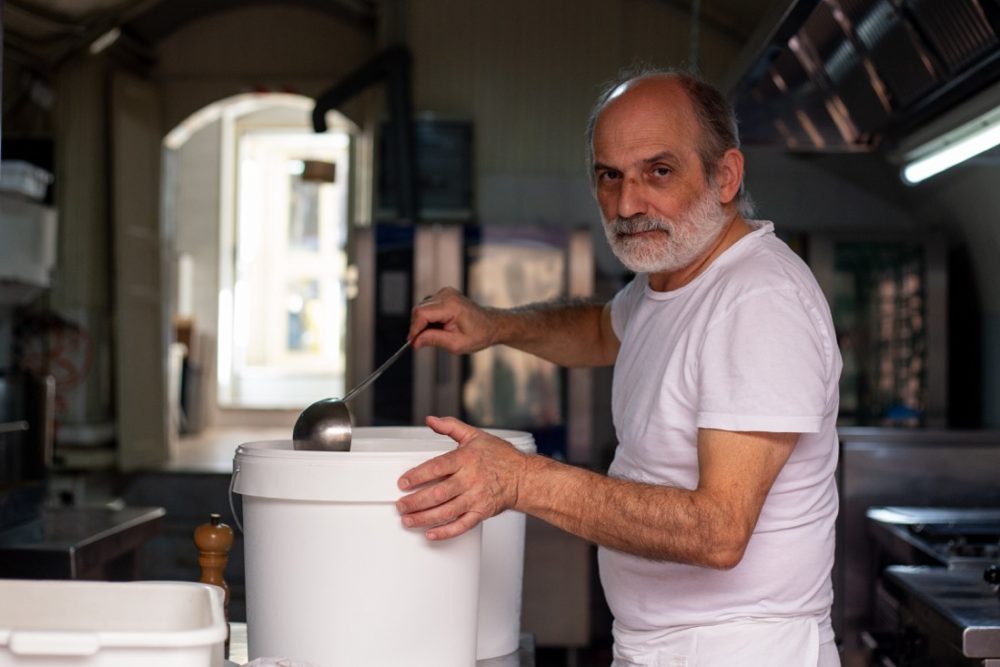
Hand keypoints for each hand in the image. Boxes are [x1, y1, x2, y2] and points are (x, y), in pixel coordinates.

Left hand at [396, 416, 528, 539]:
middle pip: (438, 493)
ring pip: (446, 511)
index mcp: (466, 459)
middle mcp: (470, 479)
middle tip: (400, 505)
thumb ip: (451, 427)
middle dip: (416, 501)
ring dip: (424, 518)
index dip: (417, 475)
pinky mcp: (481, 513)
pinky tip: (430, 534)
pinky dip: (445, 532)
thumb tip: (431, 420)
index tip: (403, 482)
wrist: (524, 477)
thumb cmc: (501, 457)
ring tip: (408, 520)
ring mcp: (476, 498)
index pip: (437, 467)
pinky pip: (461, 525)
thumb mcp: (475, 436)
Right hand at [408, 287, 497, 353]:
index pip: (421, 314)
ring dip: (424, 323)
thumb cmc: (479, 334)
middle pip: (419, 310)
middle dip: (418, 328)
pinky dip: (429, 318)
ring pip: (422, 309)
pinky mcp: (444, 295)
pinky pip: (428, 307)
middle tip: (422, 343)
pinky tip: (439, 327)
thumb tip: (415, 341)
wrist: (491, 325)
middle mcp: (447, 295)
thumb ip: (434, 340)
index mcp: (451, 306)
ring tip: (438, 334)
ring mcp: (445, 293)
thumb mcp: (456, 344)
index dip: (414, 329)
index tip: (412, 342)